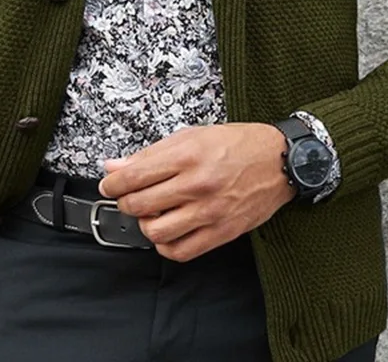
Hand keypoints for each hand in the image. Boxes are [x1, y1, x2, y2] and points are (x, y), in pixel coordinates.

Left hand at [98, 123, 294, 261]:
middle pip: (140, 205)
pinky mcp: (222, 232)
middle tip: (127, 197)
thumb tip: (116, 166)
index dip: (112, 183)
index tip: (108, 184)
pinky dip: (165, 245)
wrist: (279, 160)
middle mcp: (197, 184)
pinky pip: (181, 251)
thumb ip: (151, 153)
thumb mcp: (191, 136)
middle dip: (124, 202)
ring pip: (156, 232)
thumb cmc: (236, 144)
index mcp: (187, 155)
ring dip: (144, 225)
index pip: (133, 176)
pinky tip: (166, 232)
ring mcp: (210, 211)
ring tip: (149, 214)